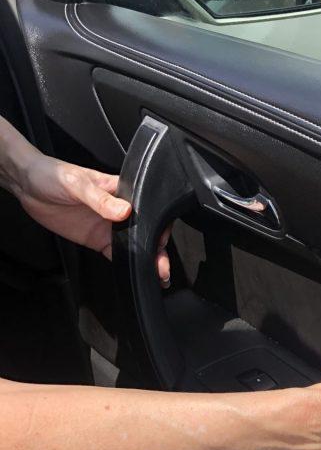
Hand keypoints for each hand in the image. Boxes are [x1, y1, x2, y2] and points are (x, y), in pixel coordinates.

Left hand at [15, 151, 170, 283]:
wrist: (28, 185)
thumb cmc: (53, 174)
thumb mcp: (76, 183)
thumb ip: (100, 199)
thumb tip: (123, 211)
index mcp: (119, 192)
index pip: (147, 209)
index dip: (158, 225)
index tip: (162, 240)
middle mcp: (117, 210)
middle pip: (145, 231)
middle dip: (157, 250)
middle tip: (162, 266)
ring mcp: (108, 227)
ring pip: (134, 245)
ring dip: (146, 260)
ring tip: (158, 275)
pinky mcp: (97, 240)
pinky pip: (116, 254)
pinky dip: (126, 265)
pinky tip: (135, 273)